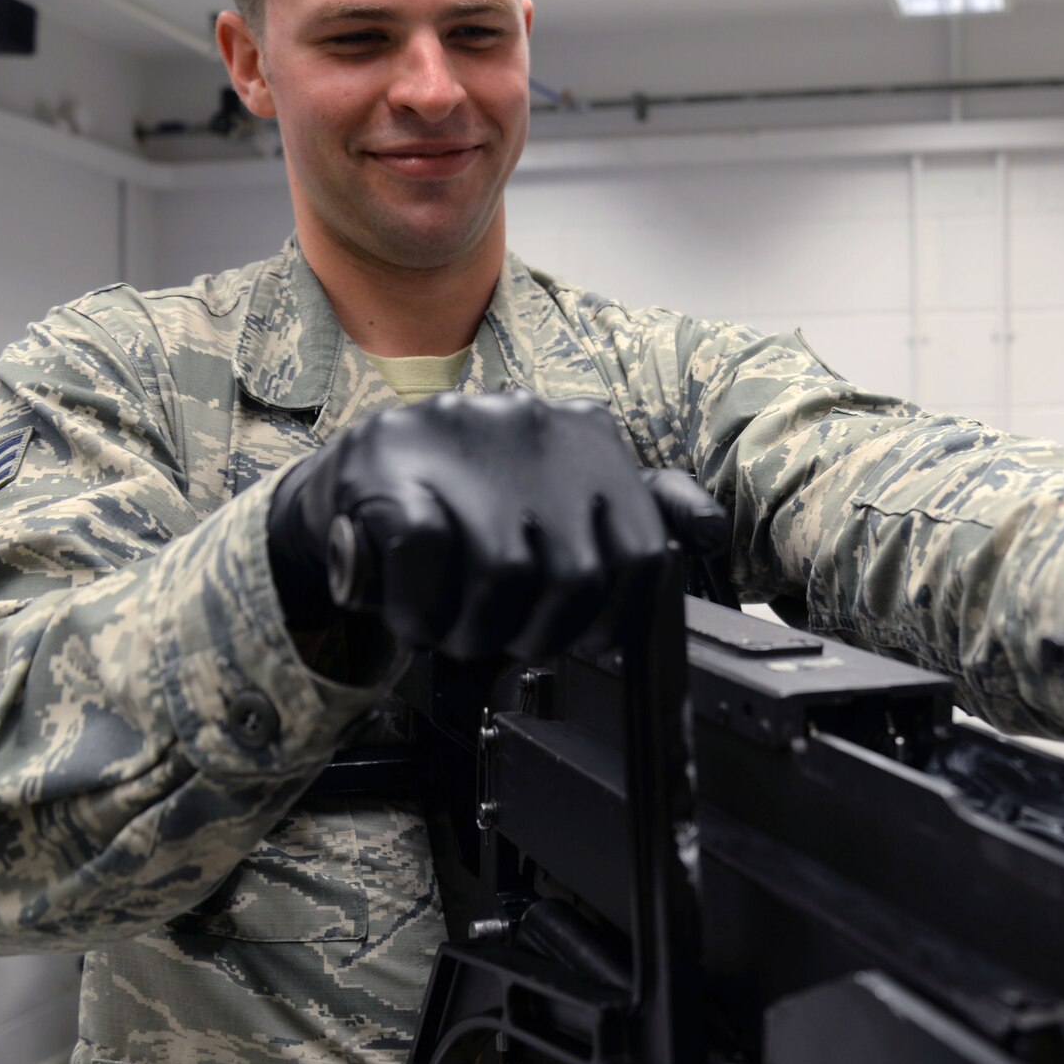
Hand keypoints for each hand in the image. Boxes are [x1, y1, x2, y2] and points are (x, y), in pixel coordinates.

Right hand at [266, 393, 724, 660]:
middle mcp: (532, 423)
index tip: (583, 639)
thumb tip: (710, 532)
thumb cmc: (470, 505)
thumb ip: (641, 511)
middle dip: (539, 634)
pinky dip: (419, 608)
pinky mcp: (392, 460)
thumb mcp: (563, 500)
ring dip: (474, 631)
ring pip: (502, 572)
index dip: (615, 619)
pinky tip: (414, 613)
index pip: (642, 550)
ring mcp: (459, 435)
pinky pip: (428, 558)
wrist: (354, 485)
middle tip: (504, 641)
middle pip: (575, 575)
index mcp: (587, 435)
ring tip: (455, 629)